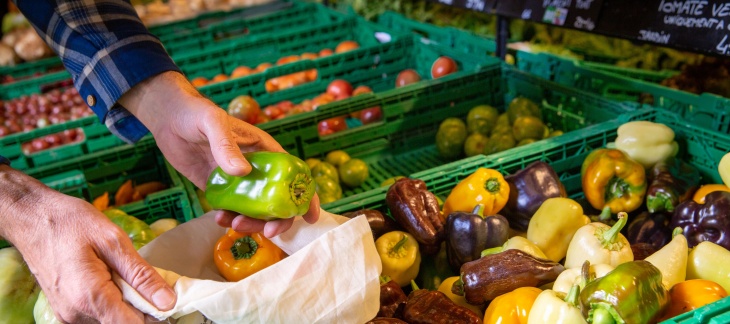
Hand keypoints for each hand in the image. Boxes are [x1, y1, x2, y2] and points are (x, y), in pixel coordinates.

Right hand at [0, 166, 174, 322]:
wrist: (33, 219)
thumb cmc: (72, 223)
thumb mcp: (114, 241)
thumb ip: (142, 275)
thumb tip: (167, 301)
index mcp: (91, 297)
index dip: (155, 313)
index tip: (164, 295)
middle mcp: (77, 314)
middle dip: (142, 307)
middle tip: (144, 279)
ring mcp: (68, 315)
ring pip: (111, 321)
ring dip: (126, 304)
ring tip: (122, 275)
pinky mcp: (66, 311)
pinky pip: (97, 316)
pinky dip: (111, 303)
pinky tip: (110, 280)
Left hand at [121, 71, 319, 236]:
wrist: (168, 119)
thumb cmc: (196, 113)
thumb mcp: (213, 123)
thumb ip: (226, 146)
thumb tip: (243, 173)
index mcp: (265, 150)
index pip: (294, 174)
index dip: (305, 195)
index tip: (310, 217)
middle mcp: (256, 168)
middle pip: (277, 200)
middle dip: (276, 219)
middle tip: (266, 232)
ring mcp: (238, 181)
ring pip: (255, 210)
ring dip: (251, 222)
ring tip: (233, 224)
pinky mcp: (219, 189)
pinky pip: (231, 210)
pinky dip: (229, 219)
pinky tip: (218, 218)